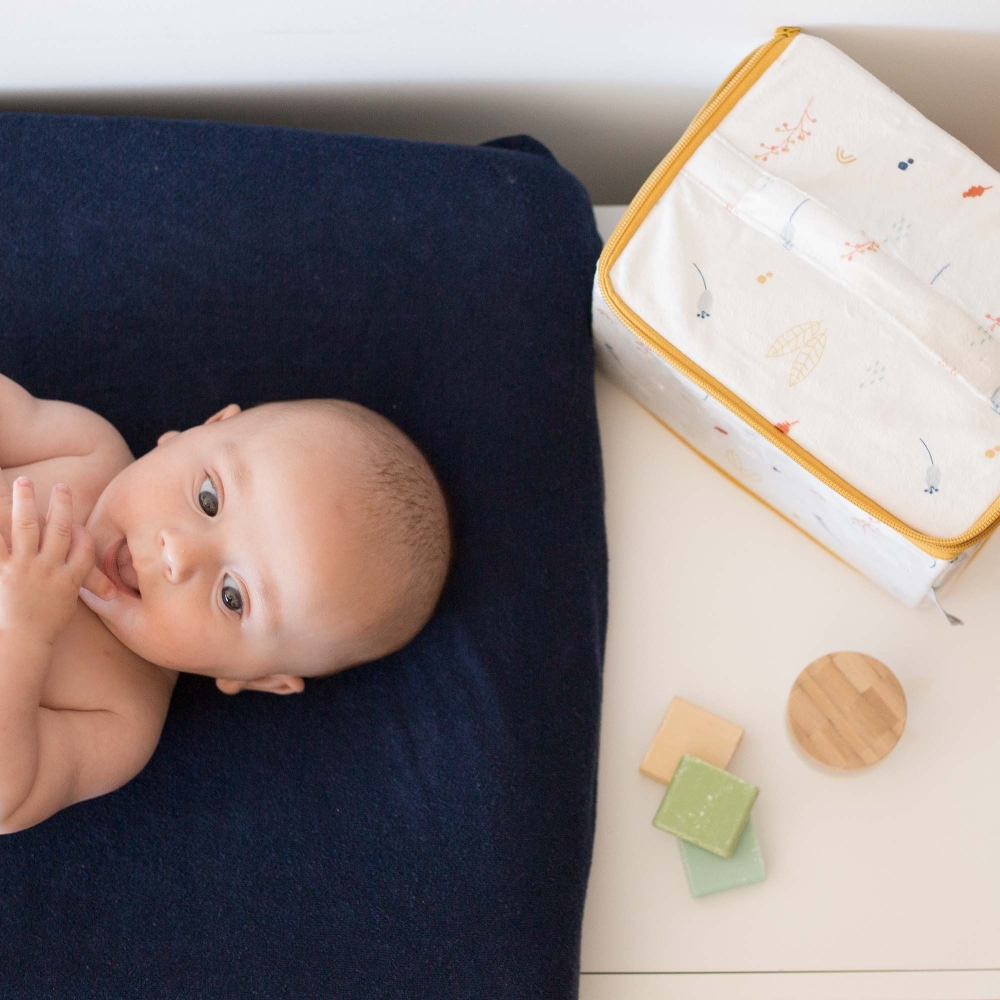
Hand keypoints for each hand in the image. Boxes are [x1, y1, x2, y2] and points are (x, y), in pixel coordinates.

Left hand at [0, 478, 112, 646]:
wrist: (21, 643)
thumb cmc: (43, 628)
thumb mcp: (66, 606)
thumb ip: (79, 587)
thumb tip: (109, 591)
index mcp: (69, 579)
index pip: (84, 548)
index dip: (83, 533)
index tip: (80, 524)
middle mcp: (50, 569)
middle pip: (60, 530)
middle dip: (61, 506)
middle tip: (61, 487)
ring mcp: (25, 568)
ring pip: (28, 528)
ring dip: (26, 503)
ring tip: (24, 483)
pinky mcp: (3, 570)